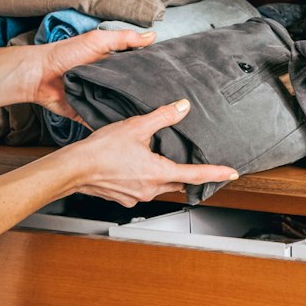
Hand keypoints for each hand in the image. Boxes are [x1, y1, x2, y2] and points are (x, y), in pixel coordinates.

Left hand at [32, 27, 155, 120]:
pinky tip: (130, 130)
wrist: (39, 75)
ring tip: (153, 118)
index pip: (137, 69)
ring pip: (121, 108)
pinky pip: (105, 122)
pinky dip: (114, 125)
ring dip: (131, 112)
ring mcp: (99, 100)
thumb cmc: (66, 53)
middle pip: (131, 91)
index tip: (170, 78)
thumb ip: (124, 38)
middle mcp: (108, 83)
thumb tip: (152, 35)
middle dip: (144, 96)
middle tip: (166, 102)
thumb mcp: (97, 40)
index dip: (151, 73)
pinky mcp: (89, 114)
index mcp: (111, 65)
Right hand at [64, 99, 238, 206]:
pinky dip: (147, 179)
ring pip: (161, 187)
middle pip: (179, 183)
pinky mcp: (124, 198)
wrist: (74, 169)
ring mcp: (137, 196)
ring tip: (163, 161)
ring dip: (166, 176)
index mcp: (158, 173)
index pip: (195, 175)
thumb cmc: (100, 150)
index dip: (216, 173)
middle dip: (189, 175)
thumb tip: (182, 107)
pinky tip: (137, 167)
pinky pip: (143, 190)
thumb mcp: (136, 127)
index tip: (231, 172)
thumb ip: (162, 117)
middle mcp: (150, 189)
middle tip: (197, 165)